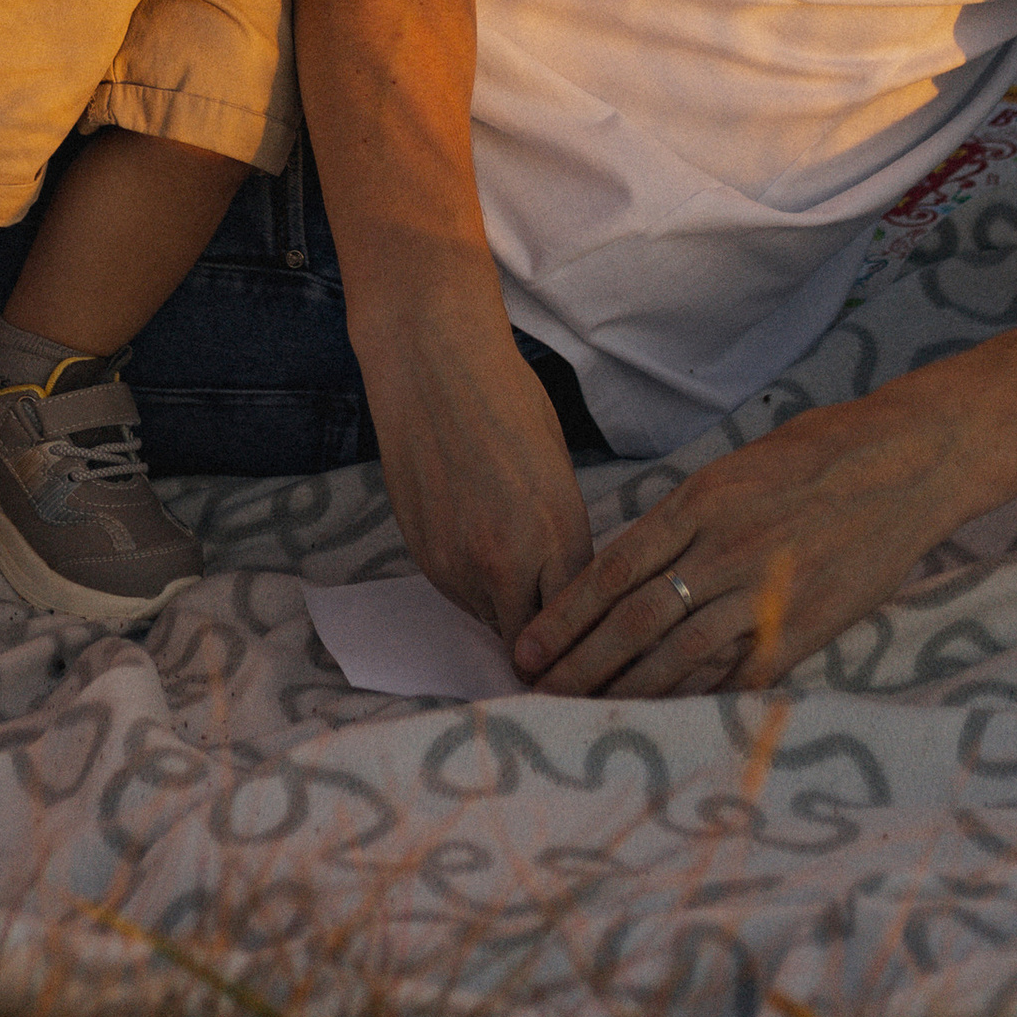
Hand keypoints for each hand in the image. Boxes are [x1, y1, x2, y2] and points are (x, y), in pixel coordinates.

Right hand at [355, 282, 594, 648]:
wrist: (430, 366)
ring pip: (493, 623)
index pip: (581, 623)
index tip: (593, 650)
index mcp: (557, 534)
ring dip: (508, 610)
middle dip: (547, 642)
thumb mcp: (558, 471)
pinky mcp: (423, 558)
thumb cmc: (506, 400)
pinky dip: (474, 587)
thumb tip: (568, 587)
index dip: (588, 638)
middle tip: (558, 635)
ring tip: (513, 567)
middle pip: (534, 642)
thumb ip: (563, 538)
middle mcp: (507, 562)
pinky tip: (478, 544)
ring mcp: (458, 565)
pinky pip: (459, 597)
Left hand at [510, 380, 973, 698]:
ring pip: (679, 655)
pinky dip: (700, 699)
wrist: (905, 462)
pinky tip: (668, 719)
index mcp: (699, 502)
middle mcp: (723, 549)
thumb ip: (685, 518)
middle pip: (633, 620)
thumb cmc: (818, 453)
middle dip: (581, 664)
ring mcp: (765, 592)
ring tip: (587, 714)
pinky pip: (741, 674)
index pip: (612, 570)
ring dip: (627, 690)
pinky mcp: (806, 627)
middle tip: (541, 693)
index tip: (530, 647)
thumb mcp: (735, 467)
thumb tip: (634, 566)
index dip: (565, 616)